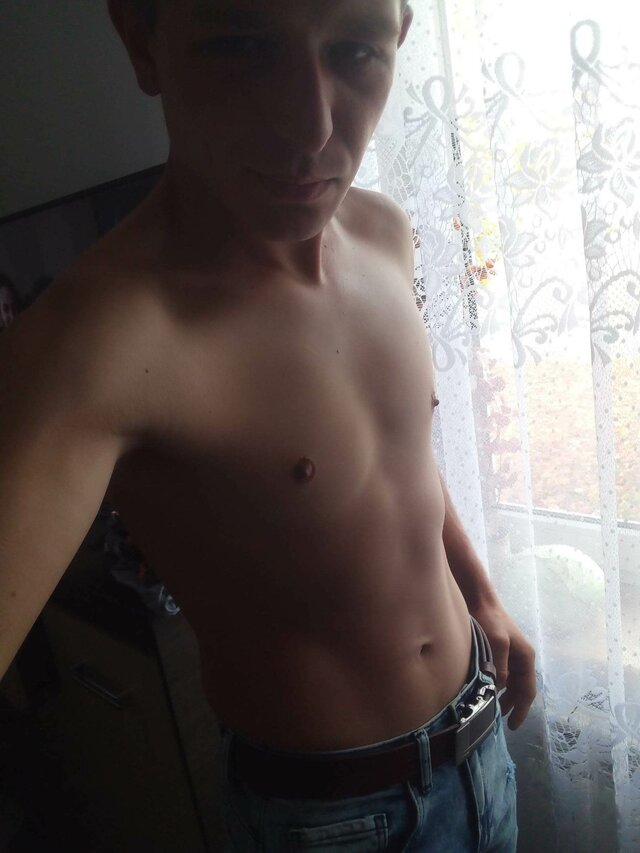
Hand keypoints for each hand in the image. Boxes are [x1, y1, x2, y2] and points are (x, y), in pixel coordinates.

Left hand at [469, 599, 536, 730]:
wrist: (480, 602)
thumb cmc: (490, 621)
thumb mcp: (497, 643)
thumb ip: (500, 665)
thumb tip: (500, 688)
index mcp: (526, 658)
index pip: (528, 691)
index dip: (522, 709)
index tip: (513, 725)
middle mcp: (522, 659)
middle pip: (521, 690)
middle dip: (514, 706)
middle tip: (503, 722)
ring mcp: (512, 656)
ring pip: (512, 684)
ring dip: (506, 698)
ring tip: (495, 711)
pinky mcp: (501, 654)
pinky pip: (504, 676)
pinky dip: (499, 687)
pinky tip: (489, 693)